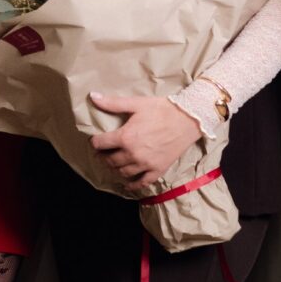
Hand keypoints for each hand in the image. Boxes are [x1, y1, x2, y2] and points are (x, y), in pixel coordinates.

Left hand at [87, 92, 203, 190]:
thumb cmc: (162, 109)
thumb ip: (113, 103)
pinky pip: (141, 183)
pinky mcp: (157, 170)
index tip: (96, 141)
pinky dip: (132, 185)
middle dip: (103, 156)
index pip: (100, 144)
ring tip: (114, 163)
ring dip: (115, 169)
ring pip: (123, 172)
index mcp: (125, 137)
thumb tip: (92, 96)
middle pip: (110, 160)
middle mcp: (133, 154)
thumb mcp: (137, 103)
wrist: (188, 120)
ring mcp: (145, 164)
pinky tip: (128, 184)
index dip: (95, 142)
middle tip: (103, 153)